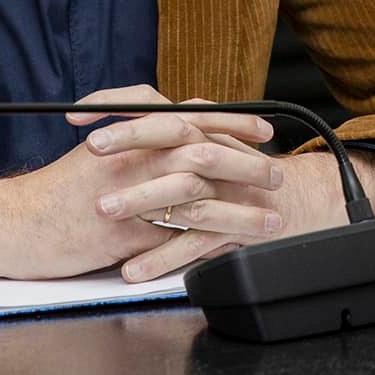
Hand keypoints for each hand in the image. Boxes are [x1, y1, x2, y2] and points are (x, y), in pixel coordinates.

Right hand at [0, 85, 276, 279]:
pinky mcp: (125, 234)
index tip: (264, 128)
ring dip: (240, 207)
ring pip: (199, 196)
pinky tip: (235, 248)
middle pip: (205, 150)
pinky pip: (175, 238)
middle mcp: (135, 158)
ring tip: (270, 216)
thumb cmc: (56, 190)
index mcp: (132, 135)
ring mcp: (132, 195)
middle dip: (247, 161)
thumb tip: (178, 136)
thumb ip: (140, 143)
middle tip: (275, 172)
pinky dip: (209, 243)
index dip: (234, 120)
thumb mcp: (101, 153)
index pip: (193, 117)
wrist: (14, 222)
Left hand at [67, 86, 374, 282]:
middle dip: (133, 139)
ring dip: (143, 199)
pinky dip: (163, 258)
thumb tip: (109, 133)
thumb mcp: (203, 150)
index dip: (118, 105)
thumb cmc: (239, 180)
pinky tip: (133, 269)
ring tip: (104, 210)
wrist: (298, 207)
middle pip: (176, 135)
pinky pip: (196, 242)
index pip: (157, 106)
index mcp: (201, 131)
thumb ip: (164, 141)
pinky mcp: (234, 228)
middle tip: (93, 148)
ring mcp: (227, 191)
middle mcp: (215, 152)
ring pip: (185, 189)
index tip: (76, 113)